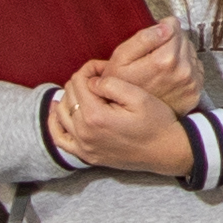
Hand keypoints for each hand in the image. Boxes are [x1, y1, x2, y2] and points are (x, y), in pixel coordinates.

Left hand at [49, 57, 198, 178]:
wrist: (166, 152)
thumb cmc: (157, 122)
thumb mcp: (139, 96)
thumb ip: (111, 84)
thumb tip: (92, 81)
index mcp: (95, 116)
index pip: (79, 81)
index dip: (91, 68)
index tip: (105, 68)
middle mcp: (84, 132)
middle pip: (69, 94)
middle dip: (82, 81)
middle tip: (101, 79)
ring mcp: (84, 146)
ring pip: (61, 112)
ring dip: (71, 97)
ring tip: (88, 91)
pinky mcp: (87, 155)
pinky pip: (60, 139)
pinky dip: (56, 123)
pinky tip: (60, 111)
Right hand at [93, 18, 207, 116]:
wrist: (131, 121)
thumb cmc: (121, 87)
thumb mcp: (120, 59)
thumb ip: (143, 39)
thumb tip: (166, 25)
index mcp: (166, 59)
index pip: (173, 25)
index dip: (160, 29)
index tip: (151, 40)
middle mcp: (184, 70)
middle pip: (183, 38)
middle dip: (170, 41)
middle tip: (153, 56)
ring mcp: (192, 83)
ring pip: (190, 52)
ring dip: (178, 55)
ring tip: (160, 67)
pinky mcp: (195, 93)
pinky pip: (195, 69)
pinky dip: (184, 69)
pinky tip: (169, 77)